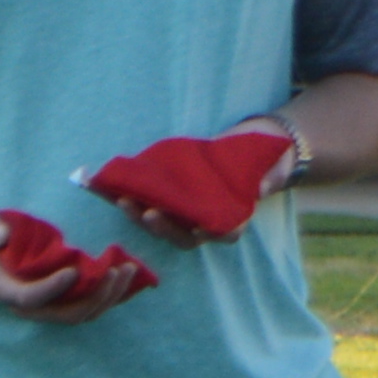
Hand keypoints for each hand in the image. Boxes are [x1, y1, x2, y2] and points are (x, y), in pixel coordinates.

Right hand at [0, 209, 150, 316]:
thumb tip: (1, 234)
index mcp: (5, 290)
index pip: (31, 298)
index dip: (53, 288)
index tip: (74, 269)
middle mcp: (29, 305)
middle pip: (67, 314)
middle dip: (96, 296)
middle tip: (116, 270)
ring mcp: (46, 304)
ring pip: (83, 312)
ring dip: (109, 296)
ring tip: (129, 269)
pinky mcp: (60, 297)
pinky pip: (89, 302)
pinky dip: (110, 293)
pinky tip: (127, 273)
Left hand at [90, 126, 301, 243]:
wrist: (252, 142)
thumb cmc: (267, 160)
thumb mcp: (275, 167)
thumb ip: (270, 178)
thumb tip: (260, 190)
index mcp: (232, 219)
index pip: (221, 234)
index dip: (208, 235)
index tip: (197, 230)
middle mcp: (205, 220)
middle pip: (182, 234)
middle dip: (163, 226)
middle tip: (147, 212)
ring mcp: (184, 209)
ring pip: (160, 221)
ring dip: (138, 214)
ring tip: (122, 200)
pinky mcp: (167, 195)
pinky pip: (144, 198)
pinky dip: (124, 194)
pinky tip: (103, 187)